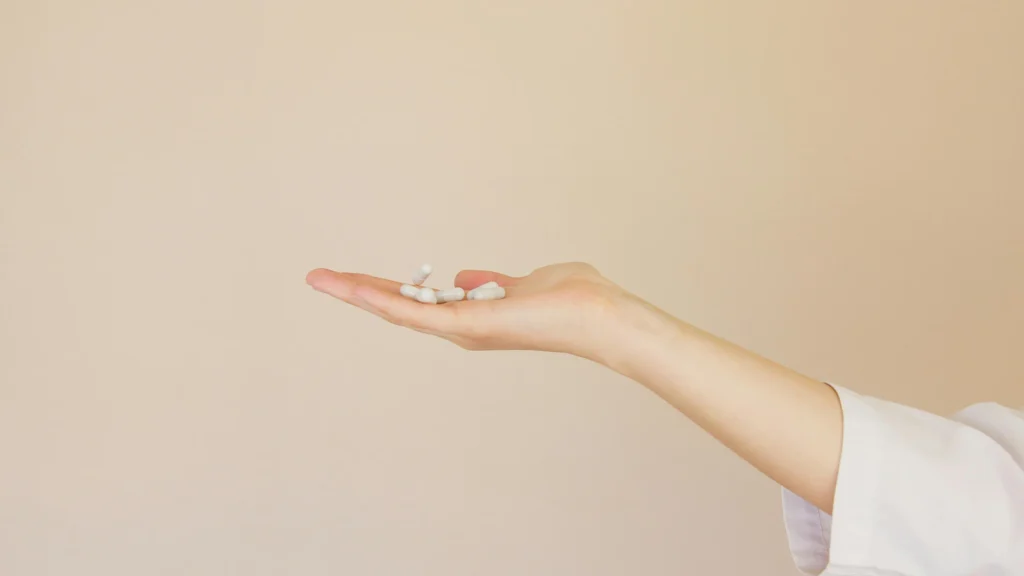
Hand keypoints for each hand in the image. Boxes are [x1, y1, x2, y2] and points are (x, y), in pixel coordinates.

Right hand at [305, 262, 625, 360]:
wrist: (599, 315)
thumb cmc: (571, 301)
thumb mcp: (520, 284)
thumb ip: (490, 283)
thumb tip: (465, 277)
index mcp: (470, 316)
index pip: (416, 301)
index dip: (381, 289)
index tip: (350, 278)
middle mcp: (460, 328)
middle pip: (397, 307)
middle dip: (355, 292)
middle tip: (317, 277)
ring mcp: (462, 329)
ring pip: (398, 311)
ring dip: (357, 293)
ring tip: (321, 279)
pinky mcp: (469, 324)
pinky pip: (418, 312)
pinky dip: (385, 300)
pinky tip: (356, 288)